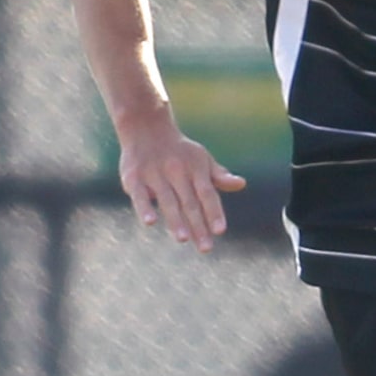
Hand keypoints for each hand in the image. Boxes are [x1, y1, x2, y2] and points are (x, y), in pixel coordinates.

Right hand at [117, 110, 244, 253]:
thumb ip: (219, 176)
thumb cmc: (180, 151)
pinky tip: (151, 222)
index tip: (220, 231)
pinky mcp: (134, 176)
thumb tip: (241, 184)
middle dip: (198, 226)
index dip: (214, 212)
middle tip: (205, 248)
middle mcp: (176, 171)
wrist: (146, 127)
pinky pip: (139, 194)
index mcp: (196, 169)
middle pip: (189, 202)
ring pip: (167, 200)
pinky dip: (144, 207)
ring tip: (183, 239)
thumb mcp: (202, 159)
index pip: (207, 194)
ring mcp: (154, 174)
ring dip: (175, 220)